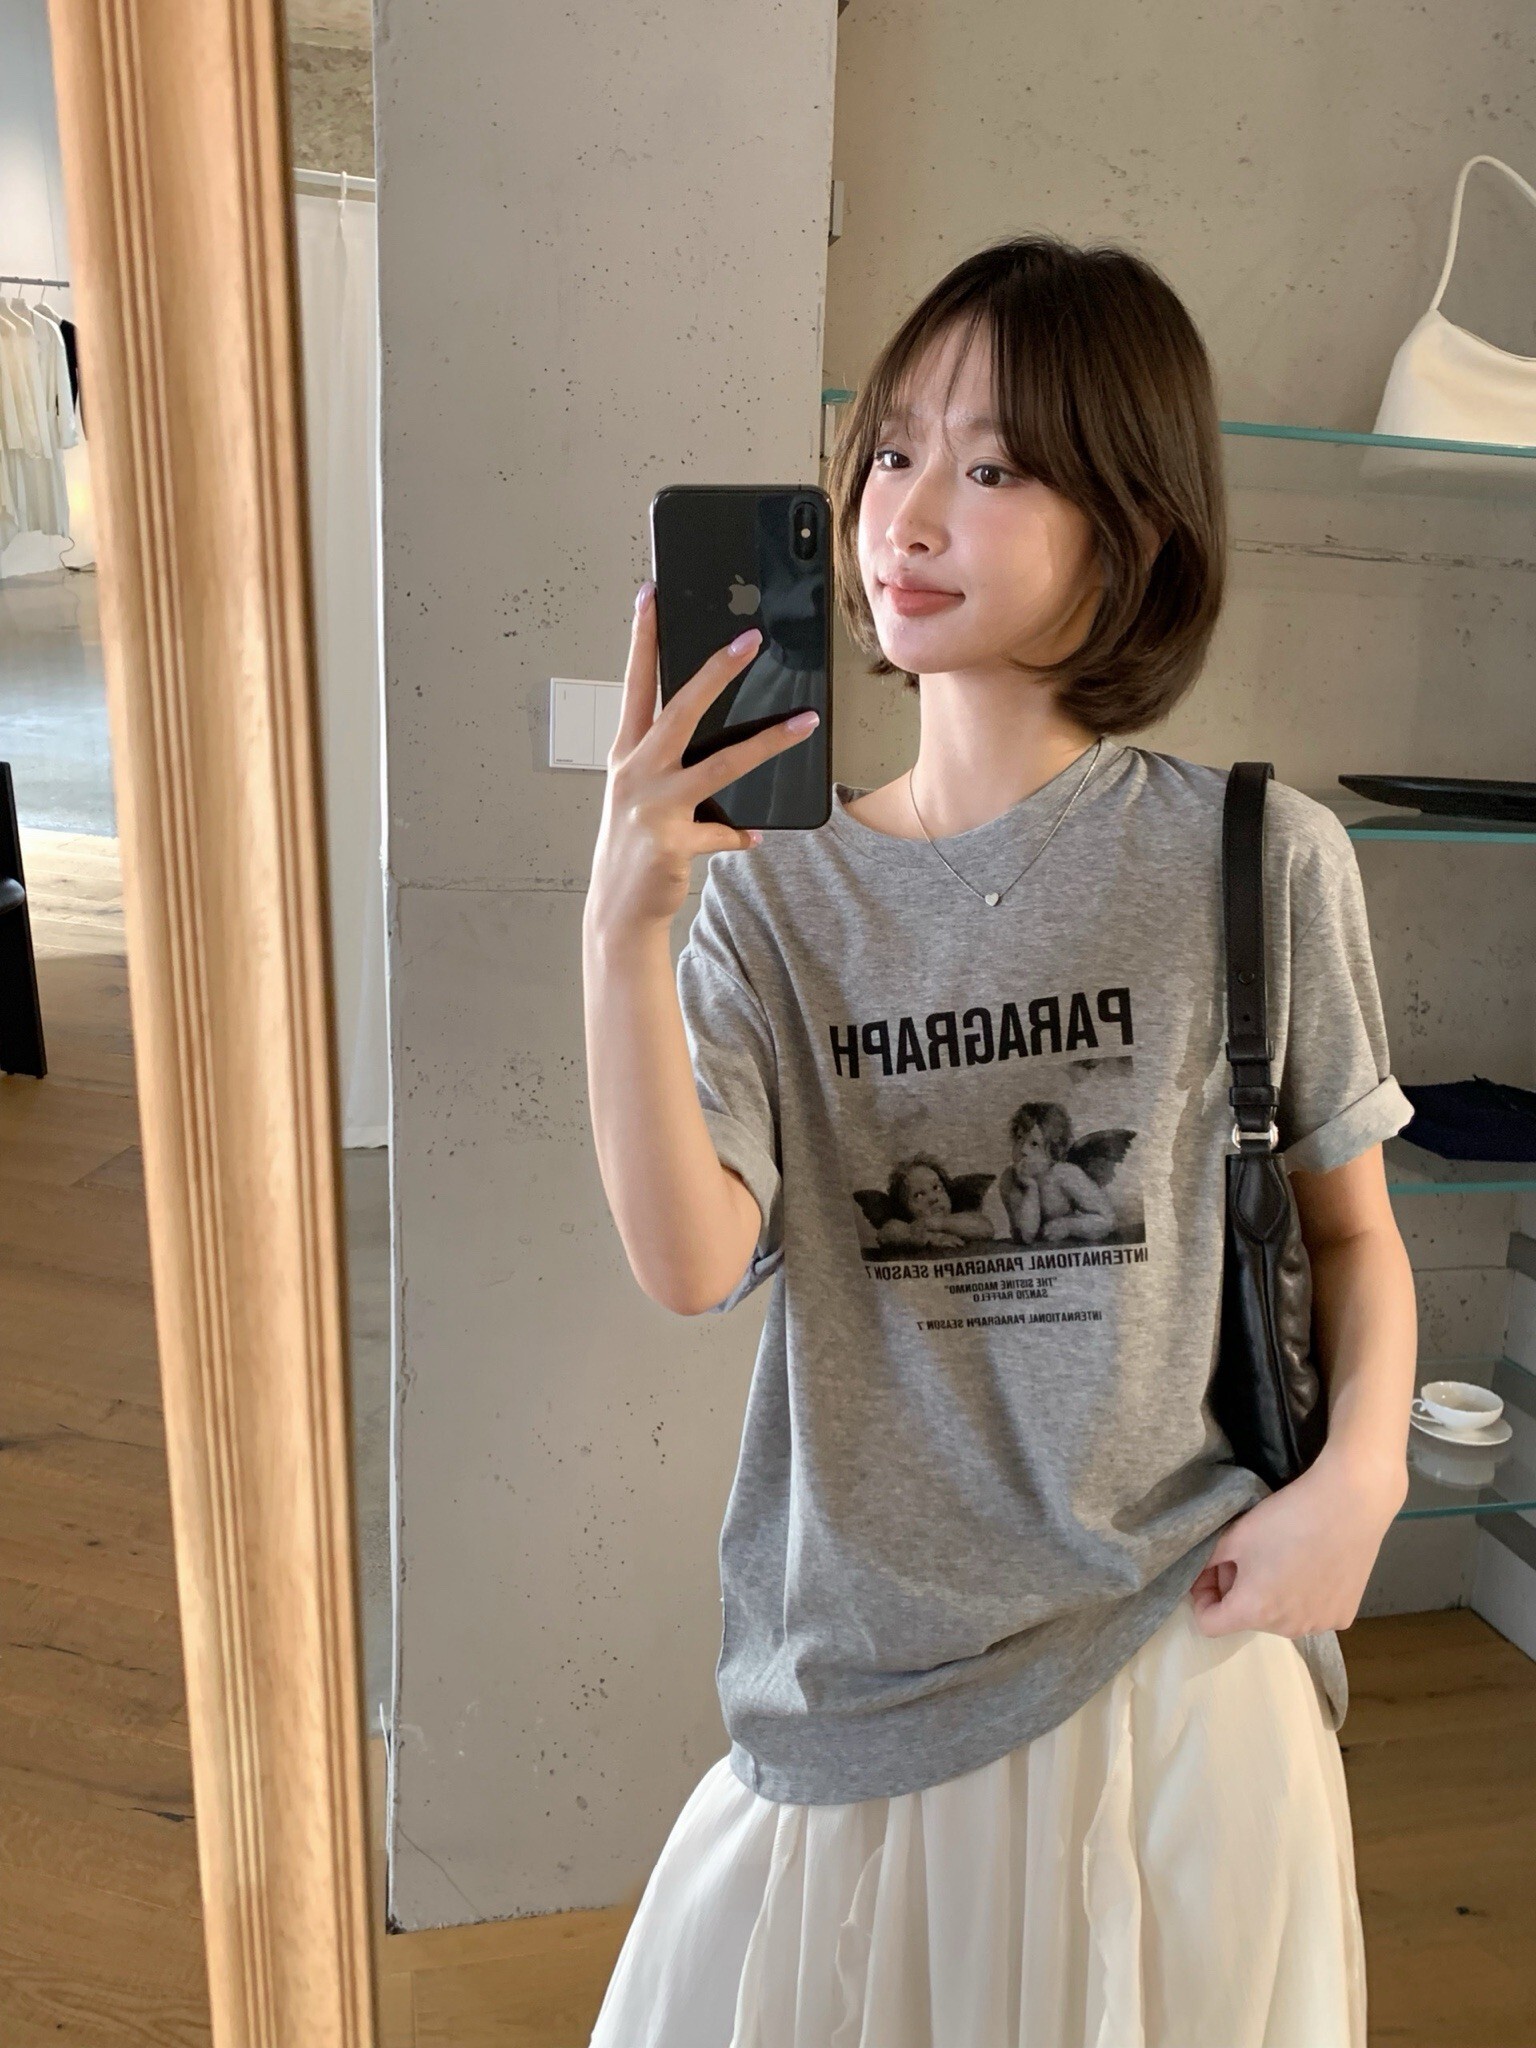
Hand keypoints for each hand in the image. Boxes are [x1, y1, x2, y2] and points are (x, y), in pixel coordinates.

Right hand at [585, 582, 819, 936]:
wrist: (616, 905)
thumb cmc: (633, 842)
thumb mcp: (641, 792)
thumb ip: (670, 760)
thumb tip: (719, 735)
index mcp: (627, 752)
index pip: (636, 683)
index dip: (643, 637)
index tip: (651, 595)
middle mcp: (635, 771)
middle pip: (681, 708)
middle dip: (717, 670)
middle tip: (750, 639)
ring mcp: (652, 805)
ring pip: (720, 764)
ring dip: (767, 742)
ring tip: (803, 722)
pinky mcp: (672, 841)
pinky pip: (723, 831)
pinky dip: (739, 833)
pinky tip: (753, 835)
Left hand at [1188, 1448, 1406, 1637]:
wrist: (1348, 1504)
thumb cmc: (1285, 1519)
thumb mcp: (1234, 1537)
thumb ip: (1207, 1563)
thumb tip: (1197, 1577)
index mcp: (1253, 1612)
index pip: (1209, 1624)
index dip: (1200, 1598)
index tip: (1209, 1571)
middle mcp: (1287, 1630)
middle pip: (1246, 1618)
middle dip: (1237, 1590)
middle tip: (1244, 1555)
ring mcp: (1319, 1625)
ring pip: (1279, 1617)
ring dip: (1270, 1595)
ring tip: (1279, 1557)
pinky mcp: (1344, 1615)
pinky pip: (1311, 1612)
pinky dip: (1302, 1596)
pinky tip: (1310, 1565)